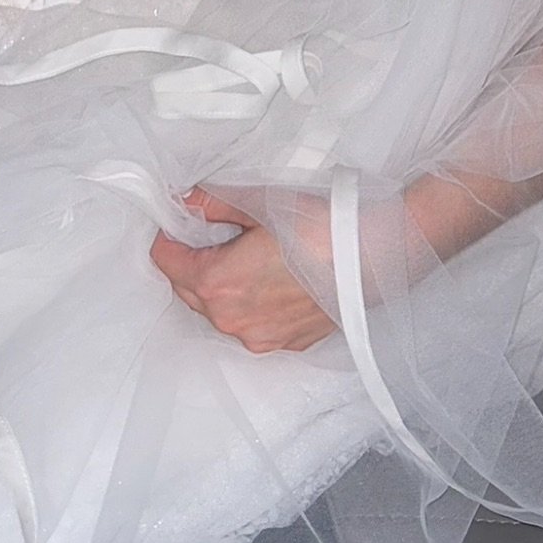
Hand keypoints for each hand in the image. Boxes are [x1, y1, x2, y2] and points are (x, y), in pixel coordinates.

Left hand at [149, 189, 336, 353]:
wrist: (374, 253)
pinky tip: (271, 276)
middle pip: (190, 291)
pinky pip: (252, 324)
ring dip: (220, 286)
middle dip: (191, 263)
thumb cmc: (321, 228)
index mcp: (219, 285)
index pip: (168, 264)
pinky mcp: (289, 342)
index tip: (179, 222)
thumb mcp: (259, 202)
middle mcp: (235, 321)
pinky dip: (250, 303)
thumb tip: (190, 201)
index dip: (170, 238)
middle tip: (210, 232)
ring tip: (245, 253)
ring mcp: (262, 337)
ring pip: (221, 312)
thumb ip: (215, 203)